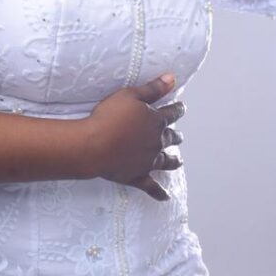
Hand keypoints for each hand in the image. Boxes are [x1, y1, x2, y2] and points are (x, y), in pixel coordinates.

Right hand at [83, 74, 185, 201]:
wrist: (93, 145)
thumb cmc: (109, 116)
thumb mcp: (131, 95)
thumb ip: (153, 89)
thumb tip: (172, 78)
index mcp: (155, 121)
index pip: (172, 113)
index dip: (177, 109)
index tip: (182, 108)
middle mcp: (156, 142)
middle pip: (170, 138)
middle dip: (175, 135)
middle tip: (179, 135)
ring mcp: (147, 161)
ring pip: (166, 161)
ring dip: (173, 160)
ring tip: (179, 160)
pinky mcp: (137, 176)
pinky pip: (151, 186)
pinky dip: (159, 192)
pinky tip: (165, 197)